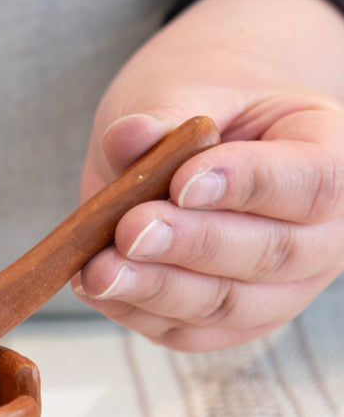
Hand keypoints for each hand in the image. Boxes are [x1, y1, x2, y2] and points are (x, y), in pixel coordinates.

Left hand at [75, 0, 343, 350]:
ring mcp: (281, 288)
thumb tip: (128, 136)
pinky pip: (188, 331)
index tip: (183, 182)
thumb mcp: (185, 85)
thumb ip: (161, 112)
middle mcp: (322, 235)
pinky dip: (137, 312)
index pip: (313, 183)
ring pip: (227, 304)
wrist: (197, 135)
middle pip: (271, 254)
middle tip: (130, 229)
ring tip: (98, 270)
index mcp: (334, 156)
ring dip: (157, 290)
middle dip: (192, 245)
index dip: (249, 186)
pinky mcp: (229, 321)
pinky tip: (96, 287)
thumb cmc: (202, 105)